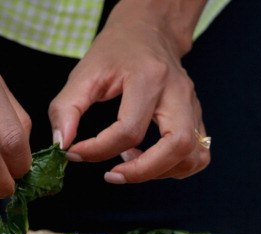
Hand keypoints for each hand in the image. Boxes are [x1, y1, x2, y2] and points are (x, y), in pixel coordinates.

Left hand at [49, 0, 209, 183]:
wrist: (148, 30)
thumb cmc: (115, 51)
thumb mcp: (83, 73)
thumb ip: (66, 108)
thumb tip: (62, 144)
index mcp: (148, 78)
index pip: (129, 130)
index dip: (98, 150)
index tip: (75, 152)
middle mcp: (177, 92)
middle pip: (177, 145)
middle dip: (142, 172)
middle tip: (112, 175)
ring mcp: (192, 105)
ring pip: (193, 154)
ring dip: (161, 172)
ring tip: (129, 163)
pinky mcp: (196, 116)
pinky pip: (198, 153)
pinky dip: (175, 167)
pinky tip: (148, 159)